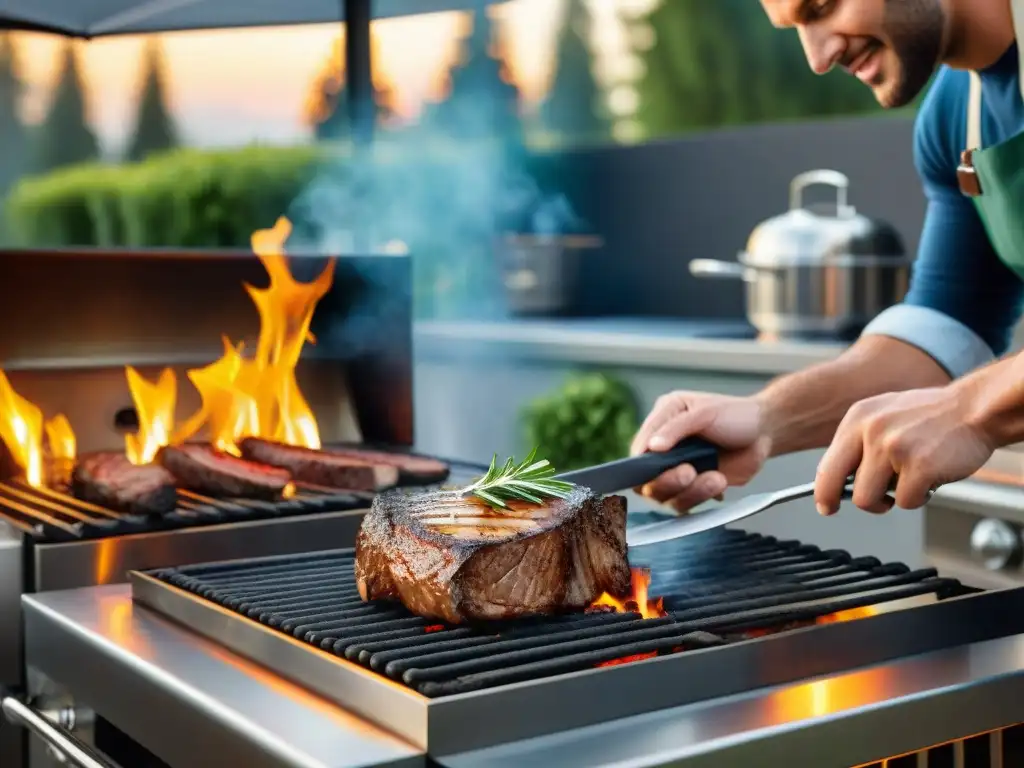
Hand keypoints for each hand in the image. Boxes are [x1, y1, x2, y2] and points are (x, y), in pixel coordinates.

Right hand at [630, 392, 771, 512]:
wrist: (764, 431)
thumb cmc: (734, 414)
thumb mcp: (704, 412)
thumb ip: (675, 428)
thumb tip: (652, 446)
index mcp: (660, 423)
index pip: (639, 451)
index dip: (642, 464)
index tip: (655, 468)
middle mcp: (664, 451)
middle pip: (647, 481)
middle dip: (667, 481)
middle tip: (688, 472)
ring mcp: (679, 472)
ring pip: (667, 498)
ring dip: (690, 492)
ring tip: (716, 478)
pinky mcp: (695, 489)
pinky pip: (688, 504)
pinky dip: (702, 497)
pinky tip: (720, 482)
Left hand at [815, 387, 995, 514]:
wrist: (974, 408)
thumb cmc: (932, 415)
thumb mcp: (883, 415)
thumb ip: (860, 441)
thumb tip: (840, 478)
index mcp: (858, 418)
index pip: (827, 464)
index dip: (824, 491)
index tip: (826, 505)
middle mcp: (870, 430)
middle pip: (840, 485)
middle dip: (857, 500)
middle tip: (876, 503)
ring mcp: (893, 448)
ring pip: (868, 498)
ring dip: (891, 500)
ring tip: (910, 482)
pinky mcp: (918, 466)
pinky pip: (904, 502)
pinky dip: (918, 498)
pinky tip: (929, 479)